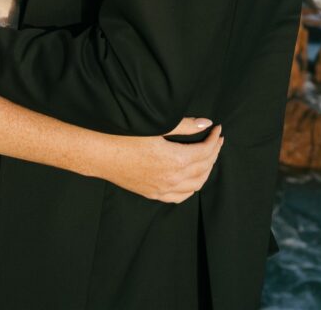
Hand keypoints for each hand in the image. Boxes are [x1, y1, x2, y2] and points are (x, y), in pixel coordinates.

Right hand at [94, 119, 223, 201]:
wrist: (102, 154)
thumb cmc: (126, 136)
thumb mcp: (157, 126)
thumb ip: (185, 126)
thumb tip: (207, 124)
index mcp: (176, 160)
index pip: (205, 151)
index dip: (214, 139)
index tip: (218, 129)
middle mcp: (173, 179)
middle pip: (204, 168)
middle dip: (214, 152)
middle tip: (216, 139)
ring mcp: (163, 189)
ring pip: (196, 185)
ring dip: (206, 170)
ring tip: (208, 156)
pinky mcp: (154, 194)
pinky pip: (181, 196)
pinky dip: (192, 187)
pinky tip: (192, 178)